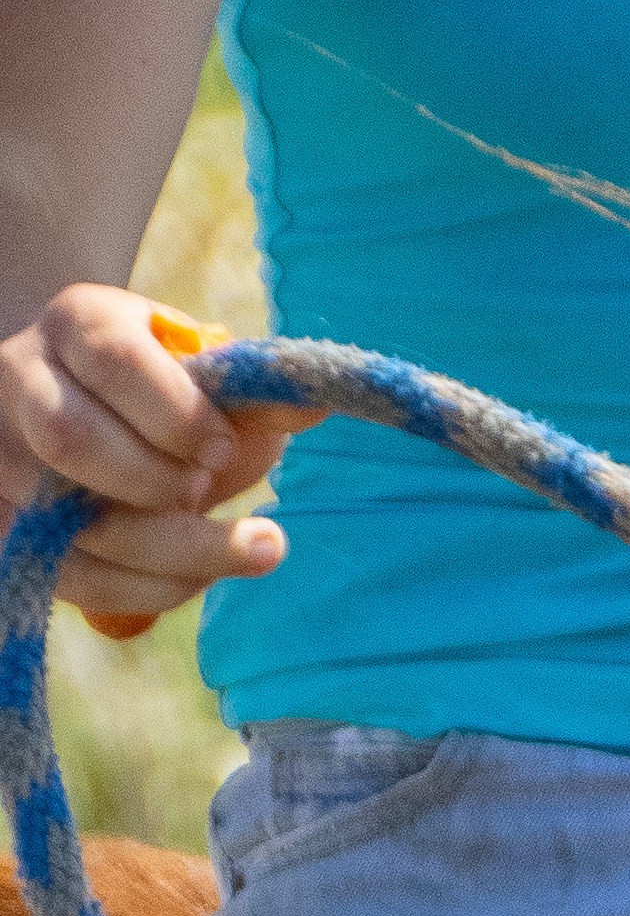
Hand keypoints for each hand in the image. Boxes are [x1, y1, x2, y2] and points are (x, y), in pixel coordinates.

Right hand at [0, 284, 314, 636]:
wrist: (87, 417)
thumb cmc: (161, 397)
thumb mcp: (202, 378)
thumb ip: (253, 395)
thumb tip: (314, 402)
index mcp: (77, 327)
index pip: (114, 360)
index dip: (177, 413)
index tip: (223, 448)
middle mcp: (21, 384)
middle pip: (73, 440)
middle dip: (159, 482)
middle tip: (209, 491)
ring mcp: (4, 461)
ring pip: (74, 521)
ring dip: (176, 551)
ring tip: (247, 546)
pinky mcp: (7, 529)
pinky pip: (79, 578)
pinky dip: (152, 587)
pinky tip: (199, 575)